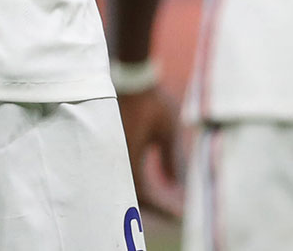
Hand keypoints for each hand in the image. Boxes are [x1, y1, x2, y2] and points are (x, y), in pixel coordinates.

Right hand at [117, 85, 183, 219]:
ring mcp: (111, 153)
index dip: (163, 209)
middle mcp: (115, 160)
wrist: (129, 77)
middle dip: (155, 208)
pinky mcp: (111, 146)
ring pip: (127, 186)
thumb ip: (173, 159)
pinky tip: (153, 184)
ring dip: (146, 197)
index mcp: (128, 159)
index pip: (145, 196)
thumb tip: (179, 185)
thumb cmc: (150, 101)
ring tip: (167, 201)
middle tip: (176, 212)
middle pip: (133, 197)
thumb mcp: (167, 130)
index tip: (180, 216)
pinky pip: (124, 173)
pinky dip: (138, 183)